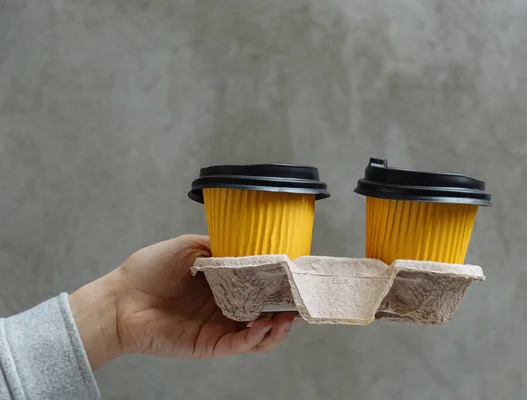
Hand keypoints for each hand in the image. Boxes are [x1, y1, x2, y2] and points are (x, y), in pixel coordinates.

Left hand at [69, 235, 294, 369]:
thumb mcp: (190, 246)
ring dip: (276, 329)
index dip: (278, 284)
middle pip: (265, 313)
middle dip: (285, 310)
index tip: (295, 277)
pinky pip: (239, 344)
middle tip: (299, 302)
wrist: (121, 298)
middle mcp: (225, 306)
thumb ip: (220, 247)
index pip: (258, 286)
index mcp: (223, 283)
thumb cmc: (149, 269)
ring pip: (258, 335)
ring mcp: (219, 327)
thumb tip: (248, 247)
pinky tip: (262, 325)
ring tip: (285, 318)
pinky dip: (255, 337)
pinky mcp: (209, 344)